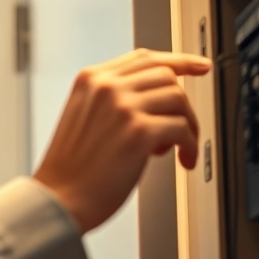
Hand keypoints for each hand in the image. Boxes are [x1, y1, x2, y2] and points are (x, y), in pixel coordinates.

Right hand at [33, 49, 211, 233]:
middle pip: (166, 75)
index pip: (144, 58)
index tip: (200, 66)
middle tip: (185, 128)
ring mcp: (122, 107)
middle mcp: (107, 86)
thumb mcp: (85, 117)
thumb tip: (158, 100)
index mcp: (91, 79)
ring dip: (188, 125)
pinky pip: (182, 128)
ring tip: (180, 148)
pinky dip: (190, 145)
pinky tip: (183, 160)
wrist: (58, 199)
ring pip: (178, 99)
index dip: (179, 61)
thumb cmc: (72, 170)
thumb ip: (114, 100)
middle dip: (183, 103)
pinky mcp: (138, 132)